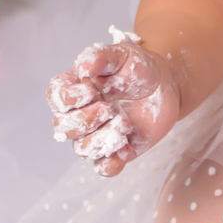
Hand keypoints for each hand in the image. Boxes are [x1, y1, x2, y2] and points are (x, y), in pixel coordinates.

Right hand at [46, 38, 180, 177]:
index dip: (67, 99)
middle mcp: (82, 114)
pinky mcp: (117, 150)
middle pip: (63, 128)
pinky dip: (112, 162)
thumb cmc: (139, 67)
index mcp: (77, 88)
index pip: (56, 98)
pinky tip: (126, 147)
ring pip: (82, 149)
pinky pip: (104, 167)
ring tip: (124, 124)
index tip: (90, 90)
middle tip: (109, 109)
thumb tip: (82, 66)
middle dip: (84, 121)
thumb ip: (100, 56)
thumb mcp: (122, 54)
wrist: (166, 84)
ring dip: (100, 141)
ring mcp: (98, 134)